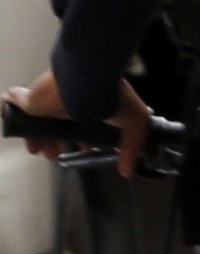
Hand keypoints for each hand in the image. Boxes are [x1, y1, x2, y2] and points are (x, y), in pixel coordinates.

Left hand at [5, 72, 148, 176]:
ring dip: (34, 138)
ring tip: (37, 150)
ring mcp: (47, 100)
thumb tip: (127, 171)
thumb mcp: (134, 125)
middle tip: (53, 155)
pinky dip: (7, 115)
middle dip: (54, 142)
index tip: (83, 149)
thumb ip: (130, 149)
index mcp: (90, 106)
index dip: (80, 139)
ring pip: (35, 121)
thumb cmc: (113, 97)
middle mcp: (67, 103)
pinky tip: (9, 125)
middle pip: (55, 125)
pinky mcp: (29, 99)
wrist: (88, 82)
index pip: (81, 124)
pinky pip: (12, 106)